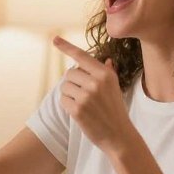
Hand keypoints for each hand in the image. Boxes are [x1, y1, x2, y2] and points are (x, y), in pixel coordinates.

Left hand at [53, 37, 131, 152]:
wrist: (119, 135)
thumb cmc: (116, 110)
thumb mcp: (115, 88)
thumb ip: (108, 73)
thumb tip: (106, 60)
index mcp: (105, 74)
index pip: (82, 56)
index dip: (66, 46)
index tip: (54, 38)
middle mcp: (96, 82)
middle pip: (69, 72)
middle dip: (73, 82)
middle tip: (83, 94)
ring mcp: (86, 96)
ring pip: (64, 86)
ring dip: (69, 94)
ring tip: (83, 104)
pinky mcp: (77, 110)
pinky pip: (63, 100)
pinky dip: (67, 105)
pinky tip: (79, 112)